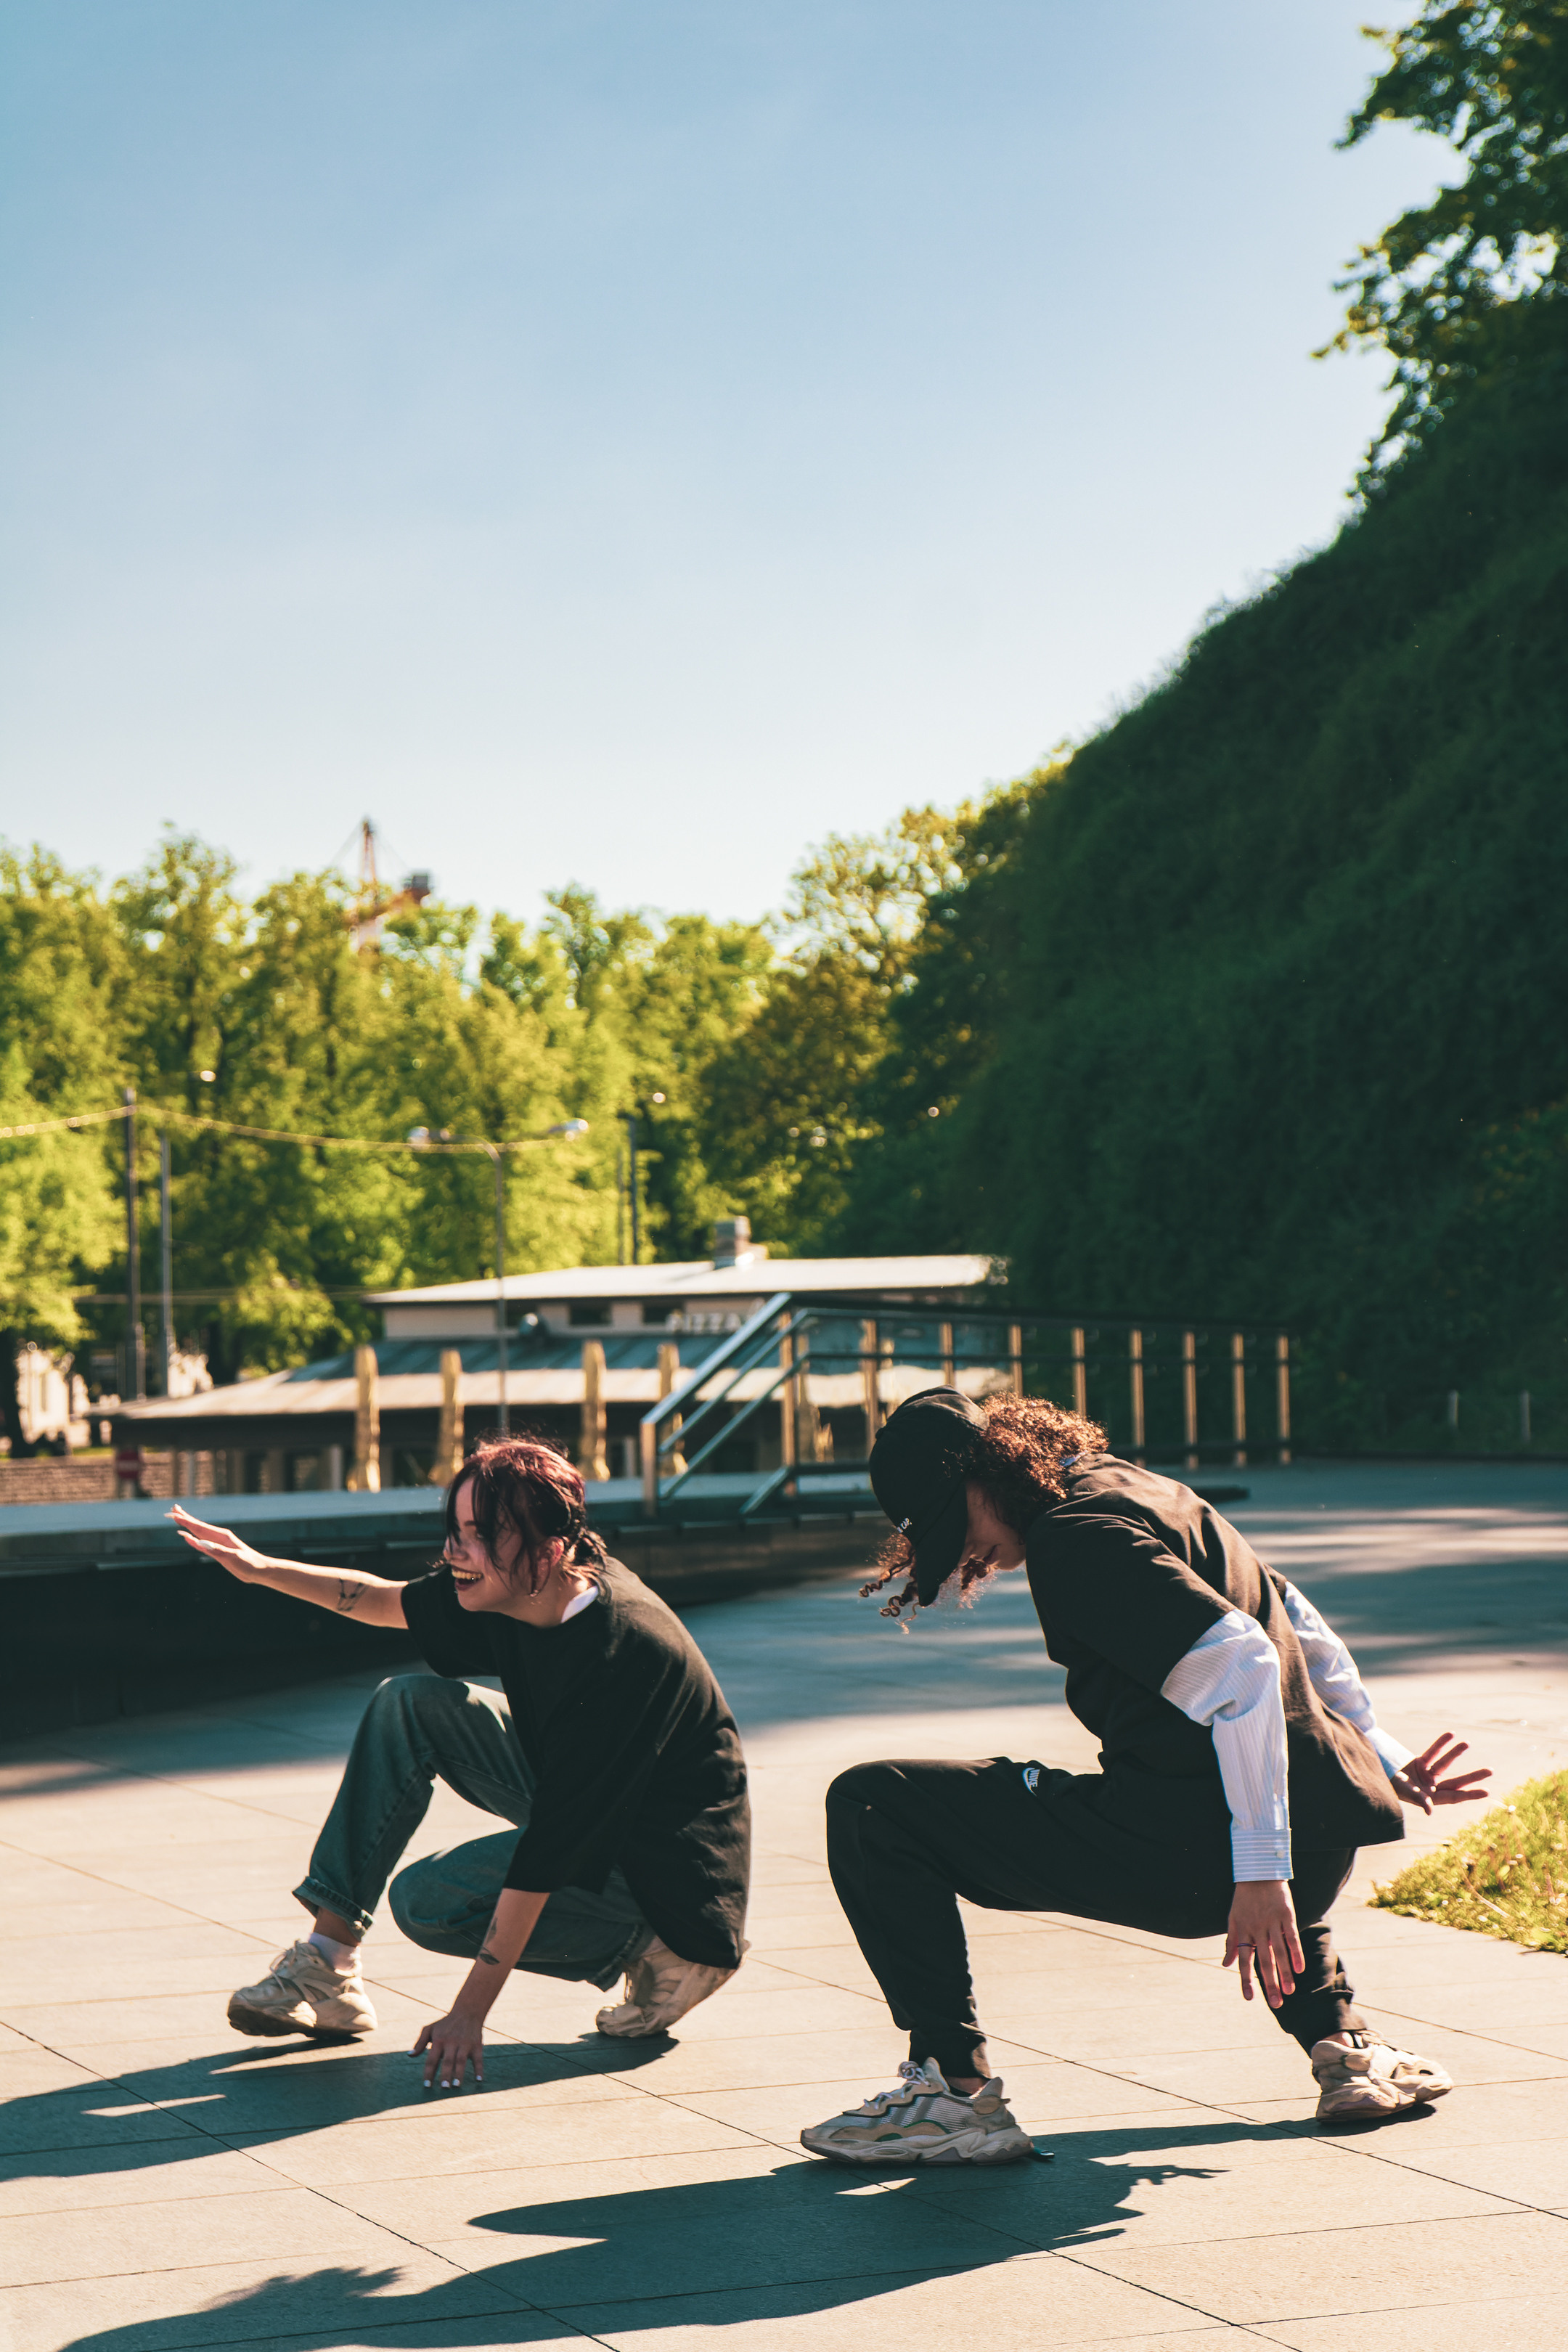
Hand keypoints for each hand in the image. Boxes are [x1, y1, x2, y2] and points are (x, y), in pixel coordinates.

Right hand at [169, 1505, 269, 1581]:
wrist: (260, 1570)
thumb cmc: (249, 1563)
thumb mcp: (233, 1557)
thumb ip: (217, 1550)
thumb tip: (200, 1543)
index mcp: (222, 1536)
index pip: (200, 1527)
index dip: (186, 1521)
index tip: (174, 1514)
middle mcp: (219, 1537)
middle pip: (198, 1526)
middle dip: (185, 1518)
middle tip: (172, 1509)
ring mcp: (218, 1544)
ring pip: (199, 1533)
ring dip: (188, 1526)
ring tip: (178, 1518)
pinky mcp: (218, 1551)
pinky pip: (202, 1544)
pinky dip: (193, 1540)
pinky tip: (187, 1537)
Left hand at [412, 2008, 485, 2089]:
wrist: (467, 2011)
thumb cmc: (446, 2023)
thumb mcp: (430, 2029)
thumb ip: (420, 2042)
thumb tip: (410, 2055)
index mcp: (439, 2040)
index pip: (432, 2059)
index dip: (429, 2072)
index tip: (427, 2085)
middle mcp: (452, 2042)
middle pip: (448, 2061)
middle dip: (446, 2074)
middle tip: (443, 2088)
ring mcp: (465, 2044)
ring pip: (461, 2060)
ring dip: (459, 2073)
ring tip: (456, 2086)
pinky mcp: (477, 2045)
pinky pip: (478, 2058)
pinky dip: (479, 2069)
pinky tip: (478, 2079)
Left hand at [1223, 1880, 1304, 2008]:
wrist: (1258, 1871)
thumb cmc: (1244, 1898)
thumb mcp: (1233, 1919)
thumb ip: (1231, 1943)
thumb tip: (1226, 1964)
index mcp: (1243, 1931)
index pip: (1244, 1959)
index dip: (1245, 1979)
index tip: (1249, 1998)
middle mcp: (1257, 1929)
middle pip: (1264, 1960)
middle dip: (1270, 1983)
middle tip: (1277, 2003)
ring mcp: (1272, 1922)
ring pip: (1279, 1952)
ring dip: (1284, 1973)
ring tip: (1289, 1991)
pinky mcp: (1286, 1915)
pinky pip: (1291, 1936)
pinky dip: (1295, 1953)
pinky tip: (1299, 1968)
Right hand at [1391, 1732, 1491, 1813]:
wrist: (1377, 1777)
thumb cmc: (1391, 1788)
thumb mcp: (1405, 1792)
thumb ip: (1419, 1799)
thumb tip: (1430, 1811)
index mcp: (1431, 1798)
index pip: (1454, 1796)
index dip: (1470, 1794)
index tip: (1486, 1791)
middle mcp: (1432, 1787)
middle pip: (1456, 1782)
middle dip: (1473, 1777)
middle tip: (1490, 1771)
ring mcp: (1426, 1775)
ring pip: (1445, 1763)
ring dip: (1455, 1753)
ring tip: (1466, 1743)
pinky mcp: (1419, 1763)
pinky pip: (1432, 1752)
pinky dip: (1440, 1743)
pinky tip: (1450, 1734)